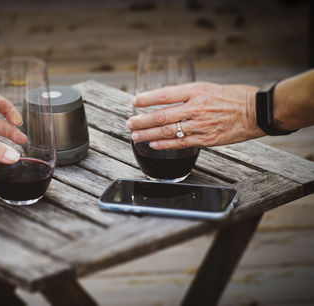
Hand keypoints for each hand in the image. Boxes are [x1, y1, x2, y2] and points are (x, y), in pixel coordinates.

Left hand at [126, 82, 264, 149]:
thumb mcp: (208, 88)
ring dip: (148, 134)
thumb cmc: (233, 97)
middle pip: (161, 115)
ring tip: (135, 135)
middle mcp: (196, 107)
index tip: (133, 102)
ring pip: (168, 130)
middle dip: (141, 120)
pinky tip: (153, 145)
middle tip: (129, 123)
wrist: (257, 110)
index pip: (164, 94)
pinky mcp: (207, 139)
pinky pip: (181, 143)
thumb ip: (187, 95)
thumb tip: (164, 102)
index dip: (146, 99)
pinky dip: (164, 145)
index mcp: (196, 91)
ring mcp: (201, 124)